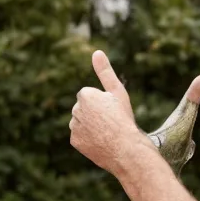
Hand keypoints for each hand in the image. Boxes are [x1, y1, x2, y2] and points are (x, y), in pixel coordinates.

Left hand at [70, 50, 152, 174]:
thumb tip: (96, 52)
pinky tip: (100, 142)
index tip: (112, 111)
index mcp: (85, 95)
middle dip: (95, 114)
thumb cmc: (124, 119)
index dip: (103, 104)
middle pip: (84, 109)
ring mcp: (74, 126)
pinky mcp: (74, 140)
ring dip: (91, 126)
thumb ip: (105, 72)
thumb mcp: (117, 92)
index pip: (90, 96)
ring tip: (107, 133)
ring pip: (81, 123)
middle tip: (111, 123)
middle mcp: (75, 109)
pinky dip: (88, 139)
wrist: (125, 149)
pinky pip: (80, 137)